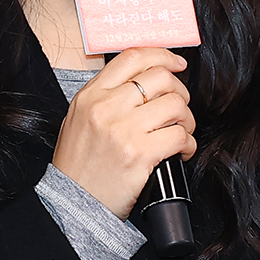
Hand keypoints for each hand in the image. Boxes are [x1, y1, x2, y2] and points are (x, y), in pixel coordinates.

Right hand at [51, 47, 195, 219]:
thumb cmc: (78, 164)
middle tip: (179, 106)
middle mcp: (106, 107)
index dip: (161, 55)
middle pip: (160, 78)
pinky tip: (181, 151)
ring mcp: (124, 129)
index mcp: (91, 95)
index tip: (176, 63)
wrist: (72, 204)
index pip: (132, 57)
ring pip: (175, 105)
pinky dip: (188, 143)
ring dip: (186, 118)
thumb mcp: (79, 118)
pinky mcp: (140, 154)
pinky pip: (179, 136)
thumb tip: (143, 79)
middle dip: (179, 90)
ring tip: (180, 131)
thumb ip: (105, 95)